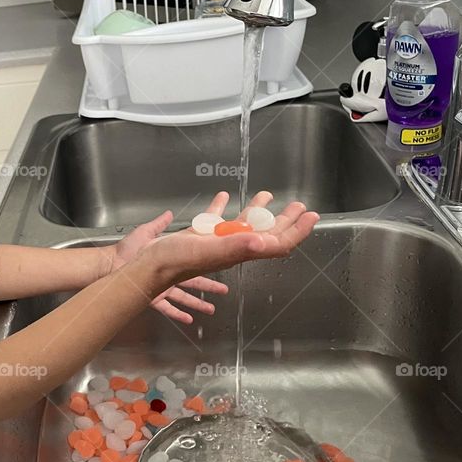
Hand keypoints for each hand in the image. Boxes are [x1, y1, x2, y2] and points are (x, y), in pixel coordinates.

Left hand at [110, 207, 228, 324]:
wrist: (109, 264)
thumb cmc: (125, 250)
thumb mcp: (145, 233)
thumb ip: (158, 224)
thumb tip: (168, 213)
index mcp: (169, 258)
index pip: (192, 260)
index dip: (206, 262)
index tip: (220, 263)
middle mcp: (168, 274)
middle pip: (193, 282)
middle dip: (209, 286)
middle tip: (224, 291)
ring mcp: (161, 287)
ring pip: (185, 297)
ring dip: (198, 303)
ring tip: (211, 309)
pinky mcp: (153, 297)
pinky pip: (169, 308)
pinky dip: (179, 314)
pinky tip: (190, 320)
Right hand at [136, 190, 319, 296]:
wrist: (150, 265)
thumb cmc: (176, 260)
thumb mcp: (207, 250)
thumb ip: (234, 245)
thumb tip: (263, 241)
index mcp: (239, 251)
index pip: (277, 243)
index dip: (296, 231)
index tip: (311, 217)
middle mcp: (233, 247)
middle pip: (267, 235)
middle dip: (286, 221)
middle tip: (299, 206)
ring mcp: (218, 241)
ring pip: (245, 225)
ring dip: (260, 212)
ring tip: (268, 196)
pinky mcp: (202, 236)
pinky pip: (218, 219)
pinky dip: (225, 207)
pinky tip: (225, 196)